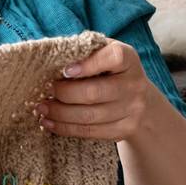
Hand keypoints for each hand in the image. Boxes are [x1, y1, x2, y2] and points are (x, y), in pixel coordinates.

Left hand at [33, 39, 150, 140]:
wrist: (143, 103)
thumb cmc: (113, 72)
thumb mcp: (107, 54)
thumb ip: (87, 52)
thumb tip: (53, 59)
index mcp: (128, 59)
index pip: (113, 58)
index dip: (89, 64)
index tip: (65, 70)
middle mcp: (134, 84)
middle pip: (95, 92)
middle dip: (64, 93)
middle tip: (45, 91)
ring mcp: (132, 110)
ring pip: (90, 116)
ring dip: (61, 114)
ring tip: (42, 109)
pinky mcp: (124, 130)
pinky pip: (91, 132)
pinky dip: (67, 128)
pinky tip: (51, 123)